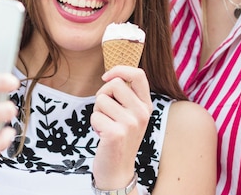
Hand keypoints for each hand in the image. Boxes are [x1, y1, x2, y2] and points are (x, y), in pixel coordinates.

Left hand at [90, 66, 152, 189]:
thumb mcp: (130, 114)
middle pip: (114, 84)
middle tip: (105, 112)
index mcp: (146, 105)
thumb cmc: (119, 137)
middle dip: (102, 94)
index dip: (120, 69)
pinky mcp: (116, 134)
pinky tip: (102, 136)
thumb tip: (111, 75)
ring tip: (105, 125)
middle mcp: (142, 113)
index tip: (106, 77)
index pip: (138, 74)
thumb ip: (126, 95)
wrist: (117, 169)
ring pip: (101, 100)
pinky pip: (95, 115)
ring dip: (97, 112)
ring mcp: (130, 124)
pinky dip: (94, 124)